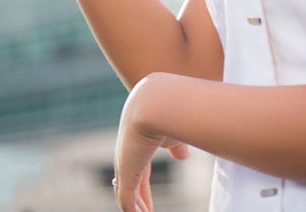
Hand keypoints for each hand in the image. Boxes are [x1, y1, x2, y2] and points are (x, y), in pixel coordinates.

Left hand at [113, 74, 189, 211]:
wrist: (157, 104)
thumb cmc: (170, 115)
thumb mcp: (175, 134)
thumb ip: (176, 146)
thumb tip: (182, 156)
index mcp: (138, 146)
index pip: (140, 173)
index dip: (143, 190)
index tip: (147, 204)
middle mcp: (126, 156)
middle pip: (129, 186)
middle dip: (138, 202)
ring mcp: (124, 164)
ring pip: (126, 195)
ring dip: (136, 210)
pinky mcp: (125, 172)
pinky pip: (127, 200)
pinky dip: (133, 211)